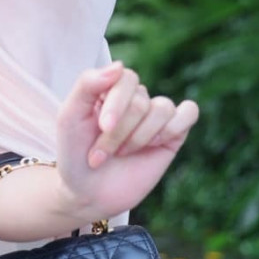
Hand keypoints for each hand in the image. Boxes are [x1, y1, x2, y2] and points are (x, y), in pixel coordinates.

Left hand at [55, 60, 197, 223]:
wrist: (87, 193)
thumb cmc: (74, 154)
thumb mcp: (69, 117)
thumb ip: (87, 84)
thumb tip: (120, 65)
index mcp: (109, 88)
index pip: (125, 78)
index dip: (116, 104)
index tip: (102, 127)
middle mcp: (134, 98)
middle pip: (140, 100)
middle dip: (120, 131)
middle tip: (101, 154)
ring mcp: (154, 116)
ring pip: (162, 108)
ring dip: (140, 137)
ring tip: (122, 153)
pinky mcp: (172, 135)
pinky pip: (188, 113)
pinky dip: (172, 127)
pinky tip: (155, 144)